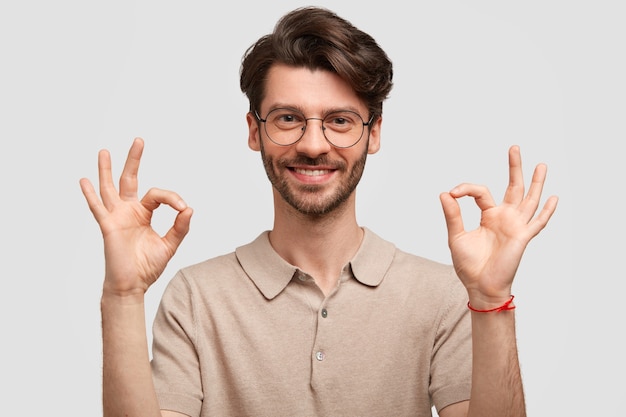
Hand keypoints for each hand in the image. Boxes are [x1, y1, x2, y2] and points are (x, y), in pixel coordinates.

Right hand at [79, 138, 192, 297]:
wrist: (133, 285)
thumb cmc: (148, 266)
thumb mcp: (170, 244)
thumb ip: (180, 227)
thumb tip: (190, 209)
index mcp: (144, 214)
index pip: (158, 195)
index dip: (172, 198)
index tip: (183, 209)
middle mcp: (129, 211)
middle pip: (130, 179)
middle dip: (134, 160)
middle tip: (139, 140)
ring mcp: (117, 217)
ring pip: (110, 188)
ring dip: (106, 170)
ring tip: (104, 151)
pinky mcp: (108, 226)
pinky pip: (98, 208)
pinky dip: (90, 195)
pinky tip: (84, 181)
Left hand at [439, 145, 557, 307]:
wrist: (480, 286)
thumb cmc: (469, 265)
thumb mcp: (456, 237)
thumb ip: (453, 215)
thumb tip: (445, 193)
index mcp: (489, 216)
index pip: (481, 192)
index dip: (466, 189)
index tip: (453, 193)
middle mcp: (504, 218)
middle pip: (513, 187)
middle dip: (515, 168)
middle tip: (514, 148)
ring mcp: (515, 226)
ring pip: (529, 200)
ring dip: (536, 183)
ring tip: (541, 165)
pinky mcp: (522, 237)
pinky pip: (537, 223)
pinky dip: (546, 211)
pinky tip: (553, 198)